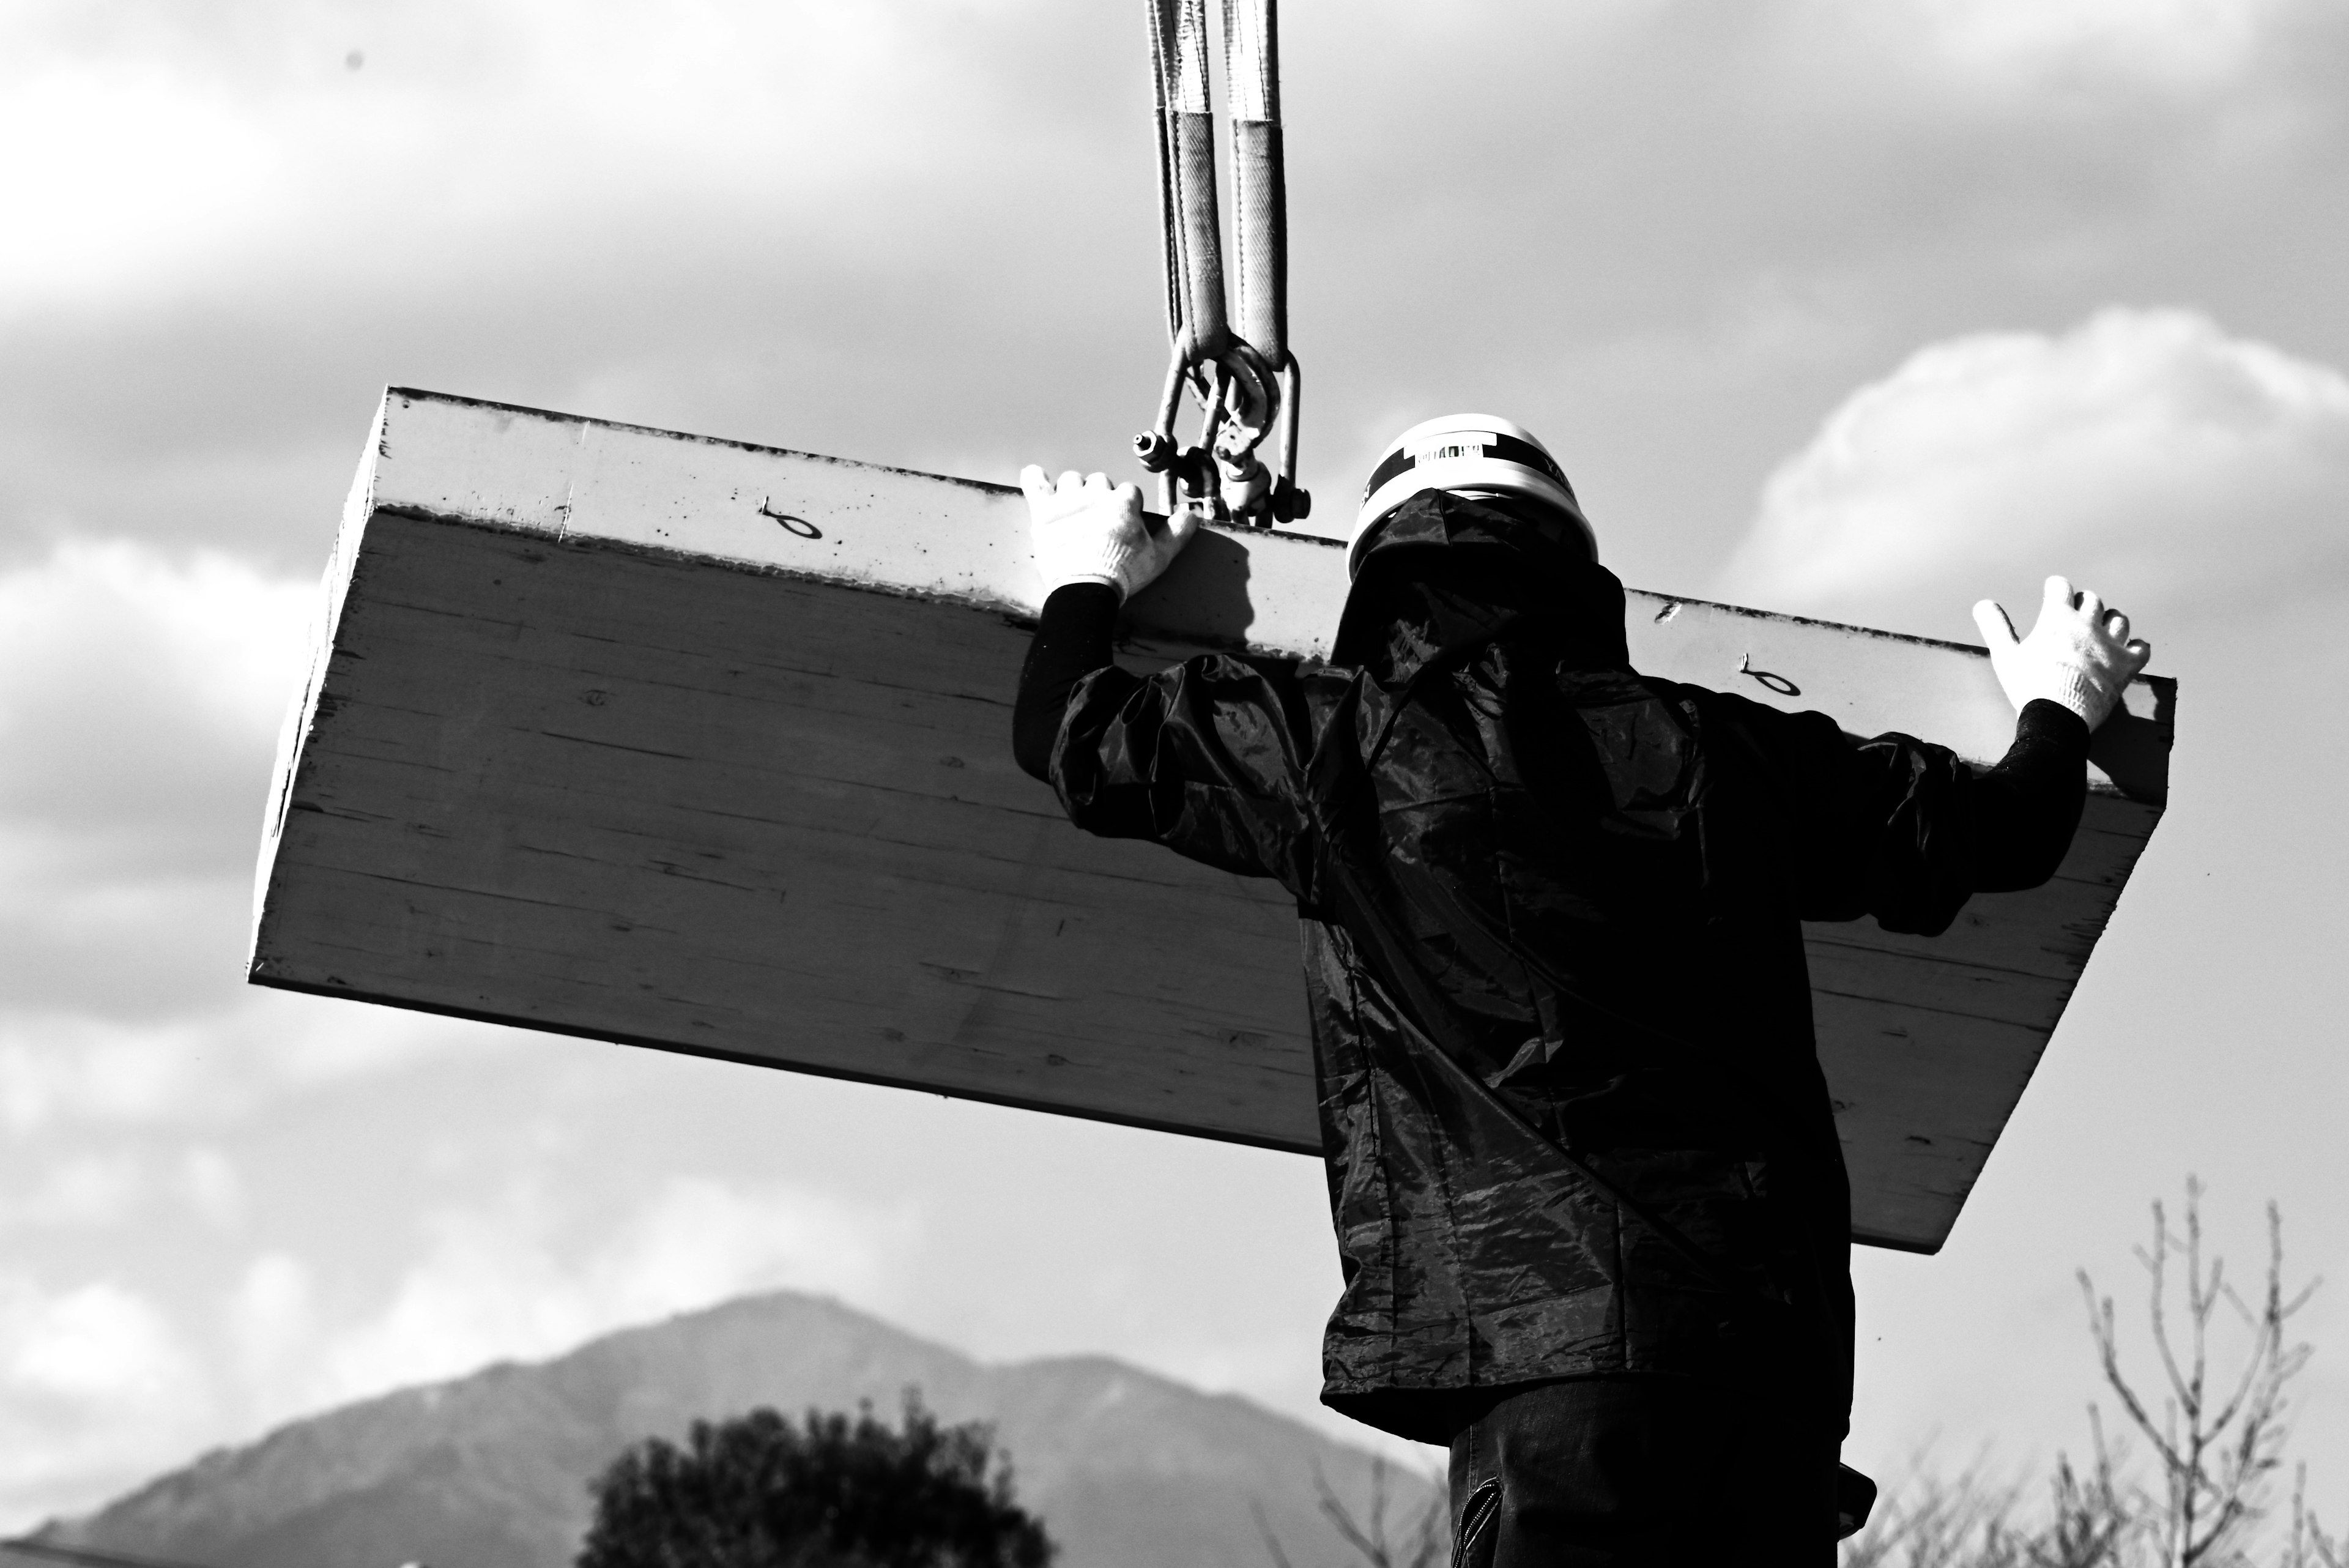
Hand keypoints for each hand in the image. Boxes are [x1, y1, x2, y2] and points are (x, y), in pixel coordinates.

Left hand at [1020, 466, 1197, 601]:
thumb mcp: (1159, 557)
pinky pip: (1035, 483)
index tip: (1121, 528)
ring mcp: (1068, 501)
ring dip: (1074, 490)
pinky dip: (1034, 478)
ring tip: (1074, 510)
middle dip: (1100, 498)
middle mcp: (1096, 494)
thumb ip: (1177, 533)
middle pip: (1099, 482)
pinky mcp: (1043, 511)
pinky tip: (1035, 476)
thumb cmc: (1123, 574)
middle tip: (1097, 523)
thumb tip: (1192, 514)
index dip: (1126, 509)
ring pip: (1072, 480)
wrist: (1086, 589)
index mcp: (1123, 502)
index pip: (1128, 492)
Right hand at [1972, 575, 2152, 730]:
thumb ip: (1995, 627)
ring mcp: (2110, 645)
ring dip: (2109, 620)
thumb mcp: (2005, 655)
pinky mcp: (2126, 667)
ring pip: (2118, 620)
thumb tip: (1982, 604)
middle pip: (2092, 600)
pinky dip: (2136, 646)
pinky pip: (2141, 648)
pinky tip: (2127, 649)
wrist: (2057, 717)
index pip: (2061, 587)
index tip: (2052, 589)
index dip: (2056, 586)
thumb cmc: (2028, 686)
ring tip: (2100, 627)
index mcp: (2058, 618)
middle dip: (2082, 603)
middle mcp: (2088, 625)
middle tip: (2074, 612)